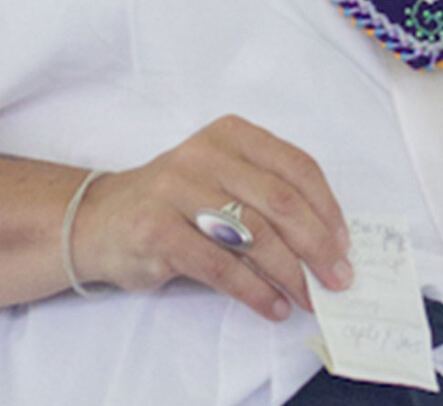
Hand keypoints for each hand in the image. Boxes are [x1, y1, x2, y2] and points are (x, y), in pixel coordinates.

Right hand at [68, 116, 352, 320]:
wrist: (99, 219)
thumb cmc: (175, 202)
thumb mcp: (222, 180)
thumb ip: (267, 197)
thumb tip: (325, 246)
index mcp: (231, 135)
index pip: (296, 165)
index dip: (327, 207)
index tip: (343, 243)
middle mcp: (204, 155)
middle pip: (281, 201)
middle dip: (317, 245)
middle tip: (337, 278)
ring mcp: (176, 190)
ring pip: (253, 236)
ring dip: (290, 274)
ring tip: (308, 297)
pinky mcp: (157, 231)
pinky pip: (220, 267)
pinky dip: (255, 292)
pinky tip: (273, 306)